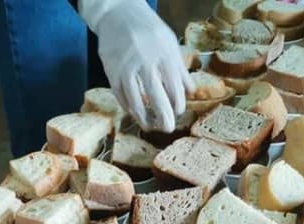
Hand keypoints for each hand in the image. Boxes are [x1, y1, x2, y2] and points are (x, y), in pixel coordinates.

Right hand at [80, 0, 192, 132]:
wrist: (119, 13)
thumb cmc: (148, 29)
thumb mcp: (169, 42)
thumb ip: (180, 67)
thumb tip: (190, 91)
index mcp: (165, 55)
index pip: (175, 88)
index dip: (178, 105)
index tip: (178, 113)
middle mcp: (147, 63)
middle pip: (157, 98)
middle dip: (164, 118)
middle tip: (167, 129)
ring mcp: (127, 69)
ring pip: (136, 102)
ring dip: (143, 118)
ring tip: (149, 126)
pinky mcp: (112, 73)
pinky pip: (121, 97)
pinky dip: (128, 108)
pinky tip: (134, 113)